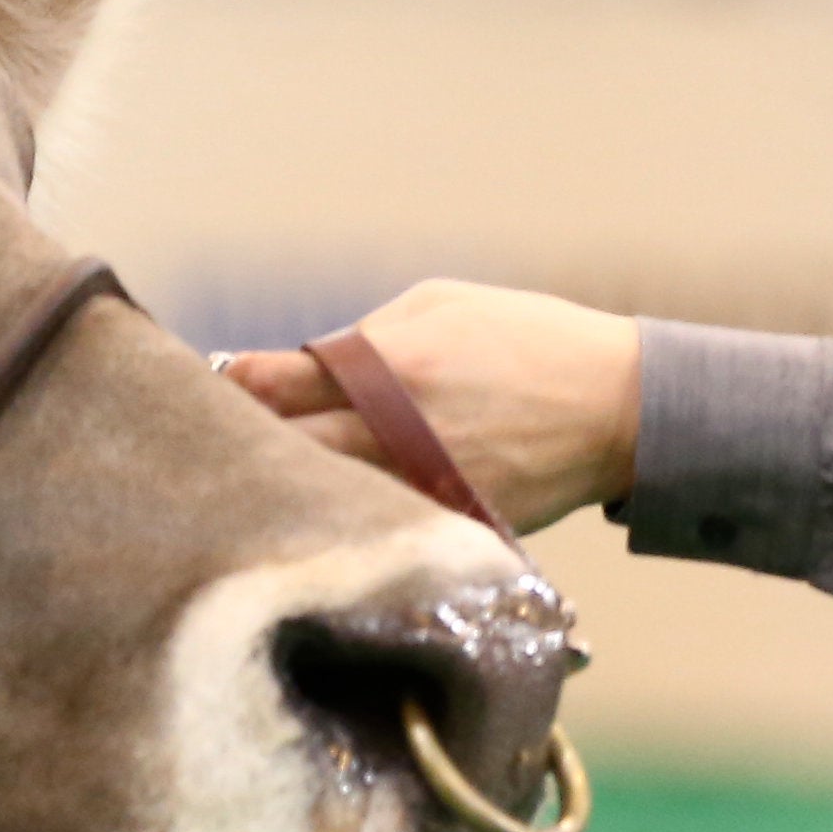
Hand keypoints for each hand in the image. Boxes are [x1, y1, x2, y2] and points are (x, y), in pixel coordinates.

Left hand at [217, 281, 644, 537]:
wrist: (615, 406)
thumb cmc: (524, 339)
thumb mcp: (440, 305)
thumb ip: (363, 339)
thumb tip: (301, 368)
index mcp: (388, 364)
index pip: (271, 384)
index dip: (232, 388)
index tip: (217, 389)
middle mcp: (394, 430)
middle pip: (281, 450)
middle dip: (247, 443)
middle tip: (225, 442)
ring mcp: (418, 485)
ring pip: (320, 499)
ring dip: (289, 488)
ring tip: (266, 481)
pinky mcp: (442, 523)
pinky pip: (372, 526)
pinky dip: (345, 518)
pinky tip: (330, 513)